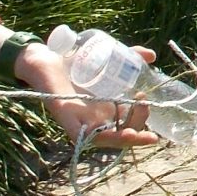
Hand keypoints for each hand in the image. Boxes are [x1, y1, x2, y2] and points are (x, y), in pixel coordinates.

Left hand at [15, 42, 158, 148]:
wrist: (44, 58)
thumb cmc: (72, 62)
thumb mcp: (106, 58)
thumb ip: (129, 56)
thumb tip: (151, 56)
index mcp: (105, 109)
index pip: (128, 122)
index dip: (141, 117)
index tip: (147, 98)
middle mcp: (95, 119)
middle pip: (121, 133)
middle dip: (138, 124)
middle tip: (144, 102)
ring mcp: (81, 122)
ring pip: (105, 139)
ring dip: (123, 139)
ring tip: (135, 133)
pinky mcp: (67, 120)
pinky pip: (83, 137)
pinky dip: (99, 137)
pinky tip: (112, 135)